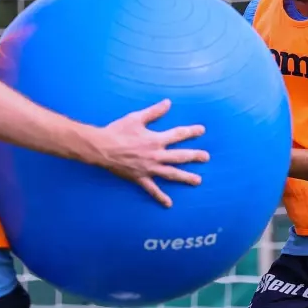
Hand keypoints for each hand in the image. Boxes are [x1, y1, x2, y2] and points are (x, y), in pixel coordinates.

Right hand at [93, 99, 208, 206]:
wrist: (101, 148)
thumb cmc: (117, 131)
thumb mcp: (136, 118)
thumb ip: (154, 112)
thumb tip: (168, 102)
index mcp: (156, 139)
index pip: (178, 134)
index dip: (191, 132)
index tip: (202, 130)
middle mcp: (156, 155)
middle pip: (180, 156)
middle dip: (195, 156)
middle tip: (206, 157)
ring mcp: (149, 168)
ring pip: (171, 174)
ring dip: (186, 177)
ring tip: (198, 181)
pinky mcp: (140, 178)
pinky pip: (152, 189)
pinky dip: (160, 197)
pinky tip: (169, 204)